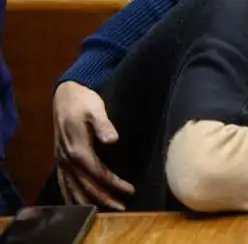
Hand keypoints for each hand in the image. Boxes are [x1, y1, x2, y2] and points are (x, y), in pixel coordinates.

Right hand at [53, 82, 134, 209]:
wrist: (66, 94)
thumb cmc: (84, 101)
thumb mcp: (96, 109)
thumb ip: (104, 125)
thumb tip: (113, 139)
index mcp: (78, 150)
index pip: (98, 174)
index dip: (114, 184)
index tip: (130, 190)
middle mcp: (68, 159)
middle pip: (86, 186)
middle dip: (104, 199)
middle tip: (122, 208)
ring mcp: (61, 160)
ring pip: (73, 188)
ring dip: (88, 202)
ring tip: (104, 211)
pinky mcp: (59, 158)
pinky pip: (63, 183)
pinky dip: (70, 196)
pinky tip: (76, 203)